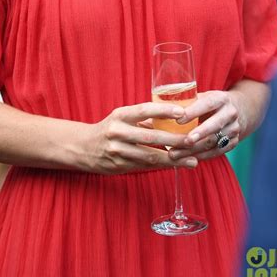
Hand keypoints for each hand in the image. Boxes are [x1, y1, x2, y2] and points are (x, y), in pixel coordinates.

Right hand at [81, 103, 198, 174]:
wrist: (84, 148)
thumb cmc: (109, 129)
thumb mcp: (122, 118)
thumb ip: (143, 118)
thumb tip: (172, 116)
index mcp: (120, 115)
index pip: (144, 110)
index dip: (163, 110)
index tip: (182, 112)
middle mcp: (117, 131)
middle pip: (150, 136)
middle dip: (174, 139)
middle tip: (192, 140)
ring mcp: (118, 150)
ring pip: (150, 156)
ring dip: (173, 159)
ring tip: (192, 160)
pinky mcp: (119, 166)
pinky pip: (145, 166)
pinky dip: (163, 166)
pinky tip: (177, 165)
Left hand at [166, 90, 241, 163]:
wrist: (238, 111)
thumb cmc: (210, 103)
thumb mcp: (202, 97)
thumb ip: (185, 103)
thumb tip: (154, 111)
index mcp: (220, 98)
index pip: (207, 104)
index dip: (193, 112)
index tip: (178, 120)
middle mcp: (230, 113)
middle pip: (214, 125)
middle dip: (198, 134)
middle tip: (183, 142)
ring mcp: (233, 129)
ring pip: (213, 142)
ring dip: (193, 150)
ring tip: (174, 154)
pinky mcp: (233, 143)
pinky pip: (216, 152)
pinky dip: (200, 156)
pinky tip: (185, 159)